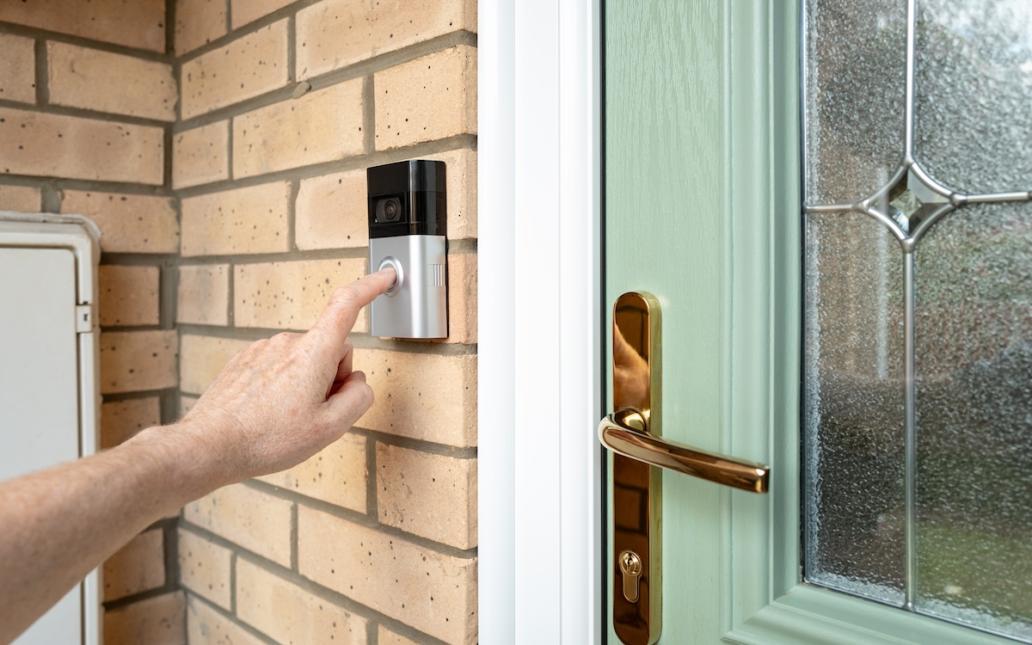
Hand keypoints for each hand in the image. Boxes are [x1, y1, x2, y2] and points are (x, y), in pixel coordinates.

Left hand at [169, 268, 395, 484]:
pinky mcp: (246, 359)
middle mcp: (287, 342)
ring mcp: (263, 348)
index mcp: (313, 353)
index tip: (385, 277)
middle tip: (315, 412)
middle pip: (330, 348)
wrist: (209, 446)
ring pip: (304, 359)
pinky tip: (269, 412)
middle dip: (333, 375)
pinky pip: (279, 366)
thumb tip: (358, 382)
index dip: (370, 288)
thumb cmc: (265, 439)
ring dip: (306, 383)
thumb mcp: (329, 429)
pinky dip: (283, 385)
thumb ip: (358, 399)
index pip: (347, 305)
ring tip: (286, 418)